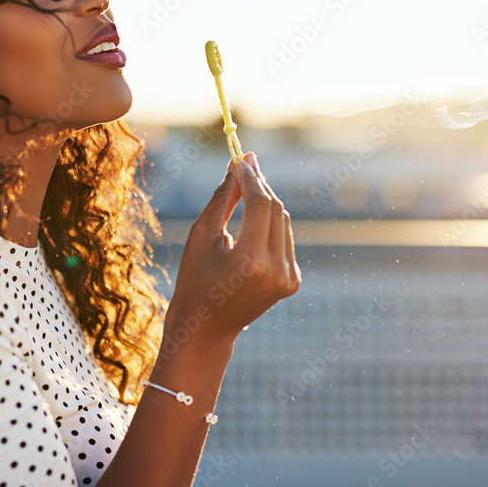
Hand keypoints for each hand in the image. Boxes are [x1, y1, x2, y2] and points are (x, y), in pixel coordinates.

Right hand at [166, 152, 299, 346]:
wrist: (207, 328)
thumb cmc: (195, 279)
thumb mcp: (202, 235)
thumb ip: (223, 197)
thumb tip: (238, 163)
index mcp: (250, 261)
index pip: (260, 204)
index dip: (251, 177)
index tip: (240, 158)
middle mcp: (276, 270)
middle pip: (275, 210)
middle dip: (260, 185)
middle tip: (243, 165)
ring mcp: (288, 278)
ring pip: (283, 222)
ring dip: (266, 202)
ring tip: (244, 188)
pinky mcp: (292, 281)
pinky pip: (284, 240)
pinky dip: (270, 224)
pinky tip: (253, 217)